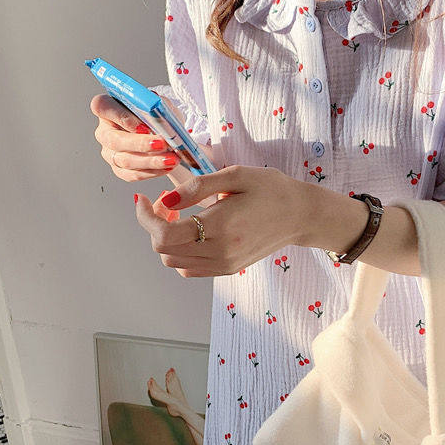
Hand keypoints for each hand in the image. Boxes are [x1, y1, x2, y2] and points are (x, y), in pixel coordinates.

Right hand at [90, 93, 178, 180]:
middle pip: (115, 140)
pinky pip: (133, 174)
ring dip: (151, 161)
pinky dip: (153, 172)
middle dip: (141, 144)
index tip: (143, 125)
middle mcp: (104, 131)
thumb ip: (154, 105)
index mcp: (107, 108)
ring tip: (172, 159)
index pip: (101, 106)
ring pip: (125, 160)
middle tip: (162, 144)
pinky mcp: (119, 169)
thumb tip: (157, 115)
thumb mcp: (158, 104)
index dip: (121, 116)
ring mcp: (109, 152)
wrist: (164, 134)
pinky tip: (167, 167)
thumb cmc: (156, 115)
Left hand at [134, 165, 311, 276]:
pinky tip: (192, 232)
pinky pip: (189, 268)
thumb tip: (166, 200)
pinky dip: (180, 252)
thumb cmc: (271, 190)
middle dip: (154, 224)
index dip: (145, 217)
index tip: (143, 199)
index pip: (165, 235)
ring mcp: (225, 264)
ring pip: (173, 261)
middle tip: (167, 203)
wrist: (300, 215)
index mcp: (222, 225)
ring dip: (166, 239)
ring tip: (180, 216)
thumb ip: (198, 187)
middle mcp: (222, 251)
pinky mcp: (228, 269)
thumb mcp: (236, 175)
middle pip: (164, 250)